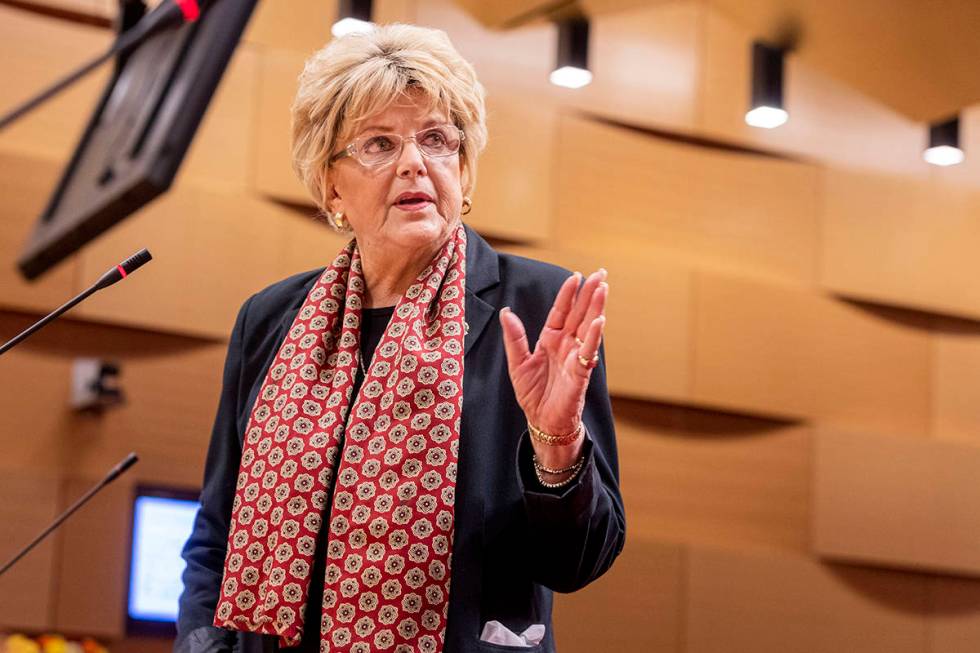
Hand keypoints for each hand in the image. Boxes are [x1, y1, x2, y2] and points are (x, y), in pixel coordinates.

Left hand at [499, 269, 607, 442]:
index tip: (576, 276)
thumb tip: (506, 312)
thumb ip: (514, 338)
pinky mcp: (580, 372)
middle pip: (580, 313)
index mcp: (551, 339)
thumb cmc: (532, 393)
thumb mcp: (517, 363)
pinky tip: (598, 321)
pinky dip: (593, 336)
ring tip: (603, 289)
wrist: (542, 421)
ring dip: (596, 308)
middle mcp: (566, 344)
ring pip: (587, 327)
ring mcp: (575, 356)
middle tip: (601, 274)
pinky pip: (588, 351)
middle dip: (590, 294)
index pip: (561, 311)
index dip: (568, 294)